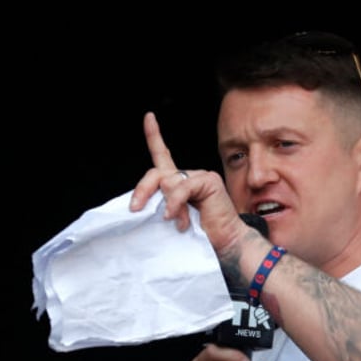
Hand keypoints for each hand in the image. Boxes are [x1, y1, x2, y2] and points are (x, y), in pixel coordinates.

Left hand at [129, 112, 247, 252]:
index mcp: (179, 182)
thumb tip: (146, 203)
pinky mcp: (208, 181)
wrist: (225, 243)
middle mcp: (188, 176)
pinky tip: (175, 217)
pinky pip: (182, 188)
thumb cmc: (201, 234)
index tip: (149, 117)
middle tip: (135, 208)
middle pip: (157, 172)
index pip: (163, 155)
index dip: (154, 136)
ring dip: (167, 206)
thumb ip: (161, 205)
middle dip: (142, 189)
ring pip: (168, 182)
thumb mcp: (173, 218)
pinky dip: (175, 203)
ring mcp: (200, 176)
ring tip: (175, 223)